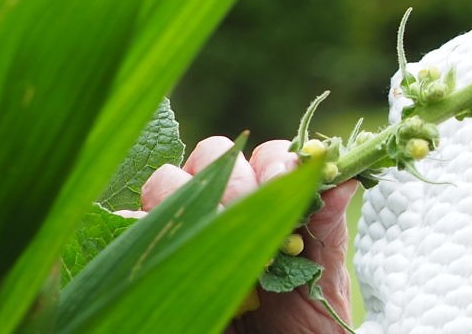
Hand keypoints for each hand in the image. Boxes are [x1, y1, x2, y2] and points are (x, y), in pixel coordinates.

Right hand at [136, 136, 358, 332]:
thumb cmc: (302, 324)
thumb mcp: (323, 280)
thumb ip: (328, 230)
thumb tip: (345, 178)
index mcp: (271, 201)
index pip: (265, 154)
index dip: (273, 163)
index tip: (282, 184)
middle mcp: (226, 206)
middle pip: (213, 155)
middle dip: (232, 179)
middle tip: (243, 214)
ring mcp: (186, 226)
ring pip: (167, 180)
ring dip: (185, 194)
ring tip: (210, 230)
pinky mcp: (152, 253)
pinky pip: (126, 223)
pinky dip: (135, 224)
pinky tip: (163, 241)